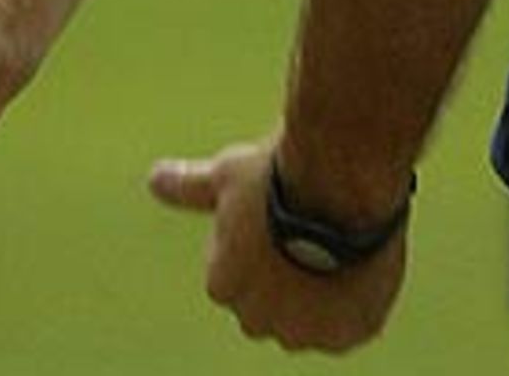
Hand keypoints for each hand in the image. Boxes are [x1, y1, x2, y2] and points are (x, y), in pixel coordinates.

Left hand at [149, 140, 407, 354]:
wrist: (340, 182)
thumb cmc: (278, 176)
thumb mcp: (227, 175)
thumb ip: (189, 187)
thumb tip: (154, 178)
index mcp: (223, 286)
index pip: (234, 273)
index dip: (254, 240)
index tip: (272, 213)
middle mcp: (259, 320)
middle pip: (270, 302)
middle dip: (282, 274)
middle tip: (304, 225)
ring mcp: (306, 331)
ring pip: (309, 318)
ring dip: (316, 292)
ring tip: (332, 240)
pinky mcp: (348, 333)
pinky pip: (346, 324)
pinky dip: (351, 302)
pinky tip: (354, 261)